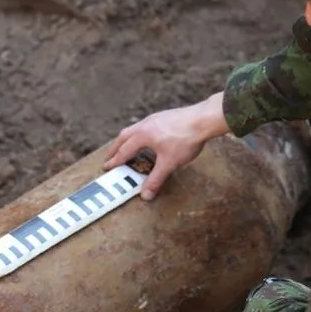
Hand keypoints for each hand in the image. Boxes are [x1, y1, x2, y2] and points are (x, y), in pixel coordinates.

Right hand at [103, 91, 229, 199]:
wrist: (203, 119)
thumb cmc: (186, 139)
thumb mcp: (169, 163)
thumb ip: (155, 179)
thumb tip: (145, 195)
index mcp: (142, 135)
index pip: (124, 151)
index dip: (115, 161)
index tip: (107, 167)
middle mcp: (145, 124)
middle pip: (124, 136)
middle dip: (116, 148)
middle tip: (110, 157)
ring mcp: (155, 118)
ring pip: (135, 129)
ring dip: (127, 139)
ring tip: (127, 147)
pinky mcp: (164, 116)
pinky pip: (146, 125)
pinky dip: (140, 134)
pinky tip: (148, 139)